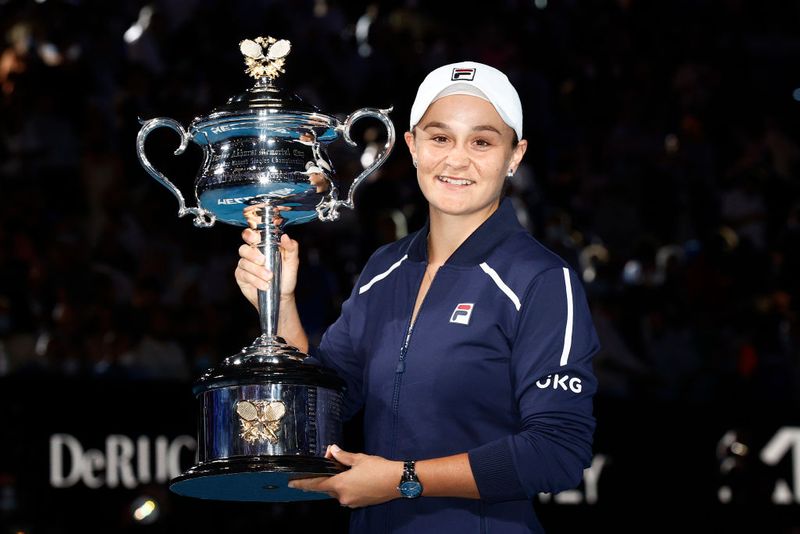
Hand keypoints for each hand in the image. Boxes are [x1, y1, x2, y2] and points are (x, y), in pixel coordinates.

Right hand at [235, 231, 299, 309]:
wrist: (282, 296)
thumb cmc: (286, 277)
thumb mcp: (292, 262)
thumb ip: (291, 248)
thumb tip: (285, 237)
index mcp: (264, 246)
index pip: (252, 235)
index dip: (250, 234)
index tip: (255, 238)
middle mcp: (252, 253)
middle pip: (244, 248)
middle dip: (252, 254)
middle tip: (262, 261)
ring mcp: (245, 264)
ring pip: (244, 262)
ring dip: (257, 270)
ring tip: (269, 277)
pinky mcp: (241, 276)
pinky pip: (243, 274)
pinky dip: (255, 280)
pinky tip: (264, 285)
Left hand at [288, 445, 403, 507]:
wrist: (398, 481)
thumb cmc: (379, 469)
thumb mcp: (359, 458)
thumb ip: (343, 456)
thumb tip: (333, 450)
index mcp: (340, 485)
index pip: (316, 484)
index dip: (303, 483)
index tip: (292, 483)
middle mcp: (343, 497)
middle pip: (327, 488)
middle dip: (324, 477)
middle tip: (326, 464)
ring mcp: (352, 502)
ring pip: (337, 491)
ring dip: (336, 482)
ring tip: (343, 469)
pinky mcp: (360, 503)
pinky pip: (347, 495)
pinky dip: (345, 486)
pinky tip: (352, 478)